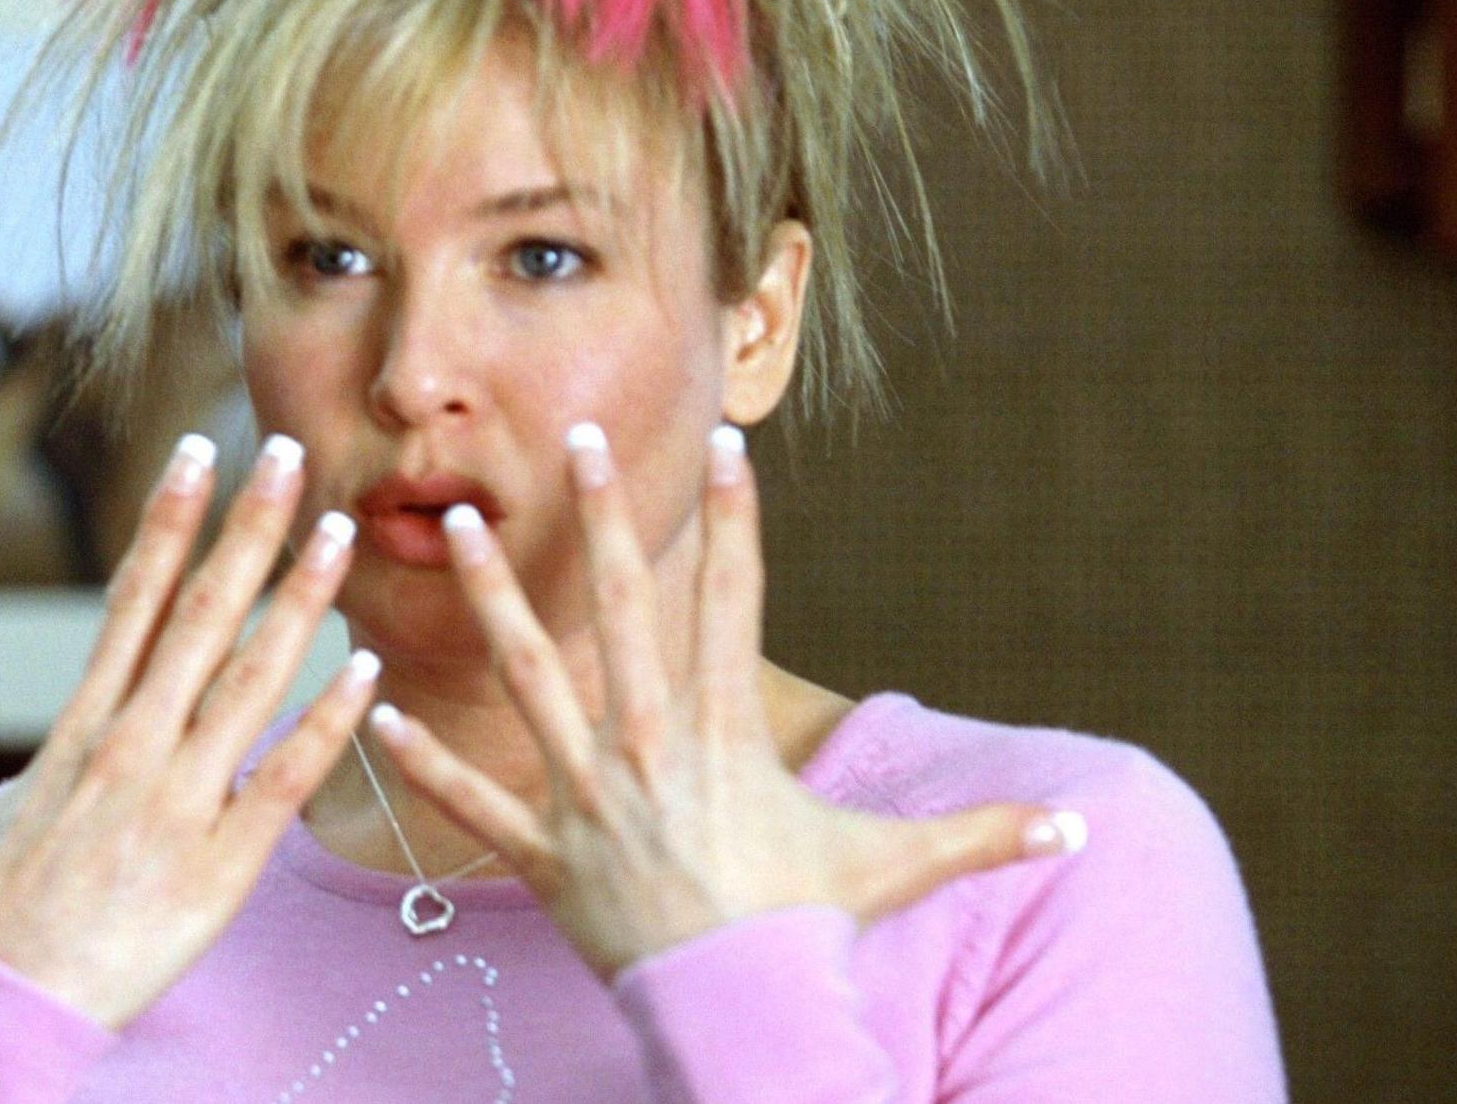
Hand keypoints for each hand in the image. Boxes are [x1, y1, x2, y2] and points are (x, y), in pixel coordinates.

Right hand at [0, 434, 380, 1028]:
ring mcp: (178, 800)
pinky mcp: (222, 862)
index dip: (169, 522)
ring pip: (253, 679)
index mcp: (78, 726)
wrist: (2, 1008)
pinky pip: (286, 778)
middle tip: (292, 453)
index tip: (198, 454)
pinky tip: (367, 669)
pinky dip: (329, 722)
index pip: (132, 600)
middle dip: (249, 529)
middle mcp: (130, 746)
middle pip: (202, 615)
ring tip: (343, 532)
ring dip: (302, 600)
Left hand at [368, 422, 1085, 978]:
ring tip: (455, 528)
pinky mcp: (542, 854)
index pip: (734, 601)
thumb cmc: (807, 930)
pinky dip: (426, 763)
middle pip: (620, 610)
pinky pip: (474, 805)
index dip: (736, 518)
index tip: (726, 443)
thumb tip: (1079, 824)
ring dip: (490, 601)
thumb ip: (980, 834)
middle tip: (570, 442)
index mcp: (724, 732)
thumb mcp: (892, 867)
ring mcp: (588, 796)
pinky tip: (376, 712)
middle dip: (600, 520)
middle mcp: (648, 745)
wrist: (739, 1014)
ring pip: (529, 678)